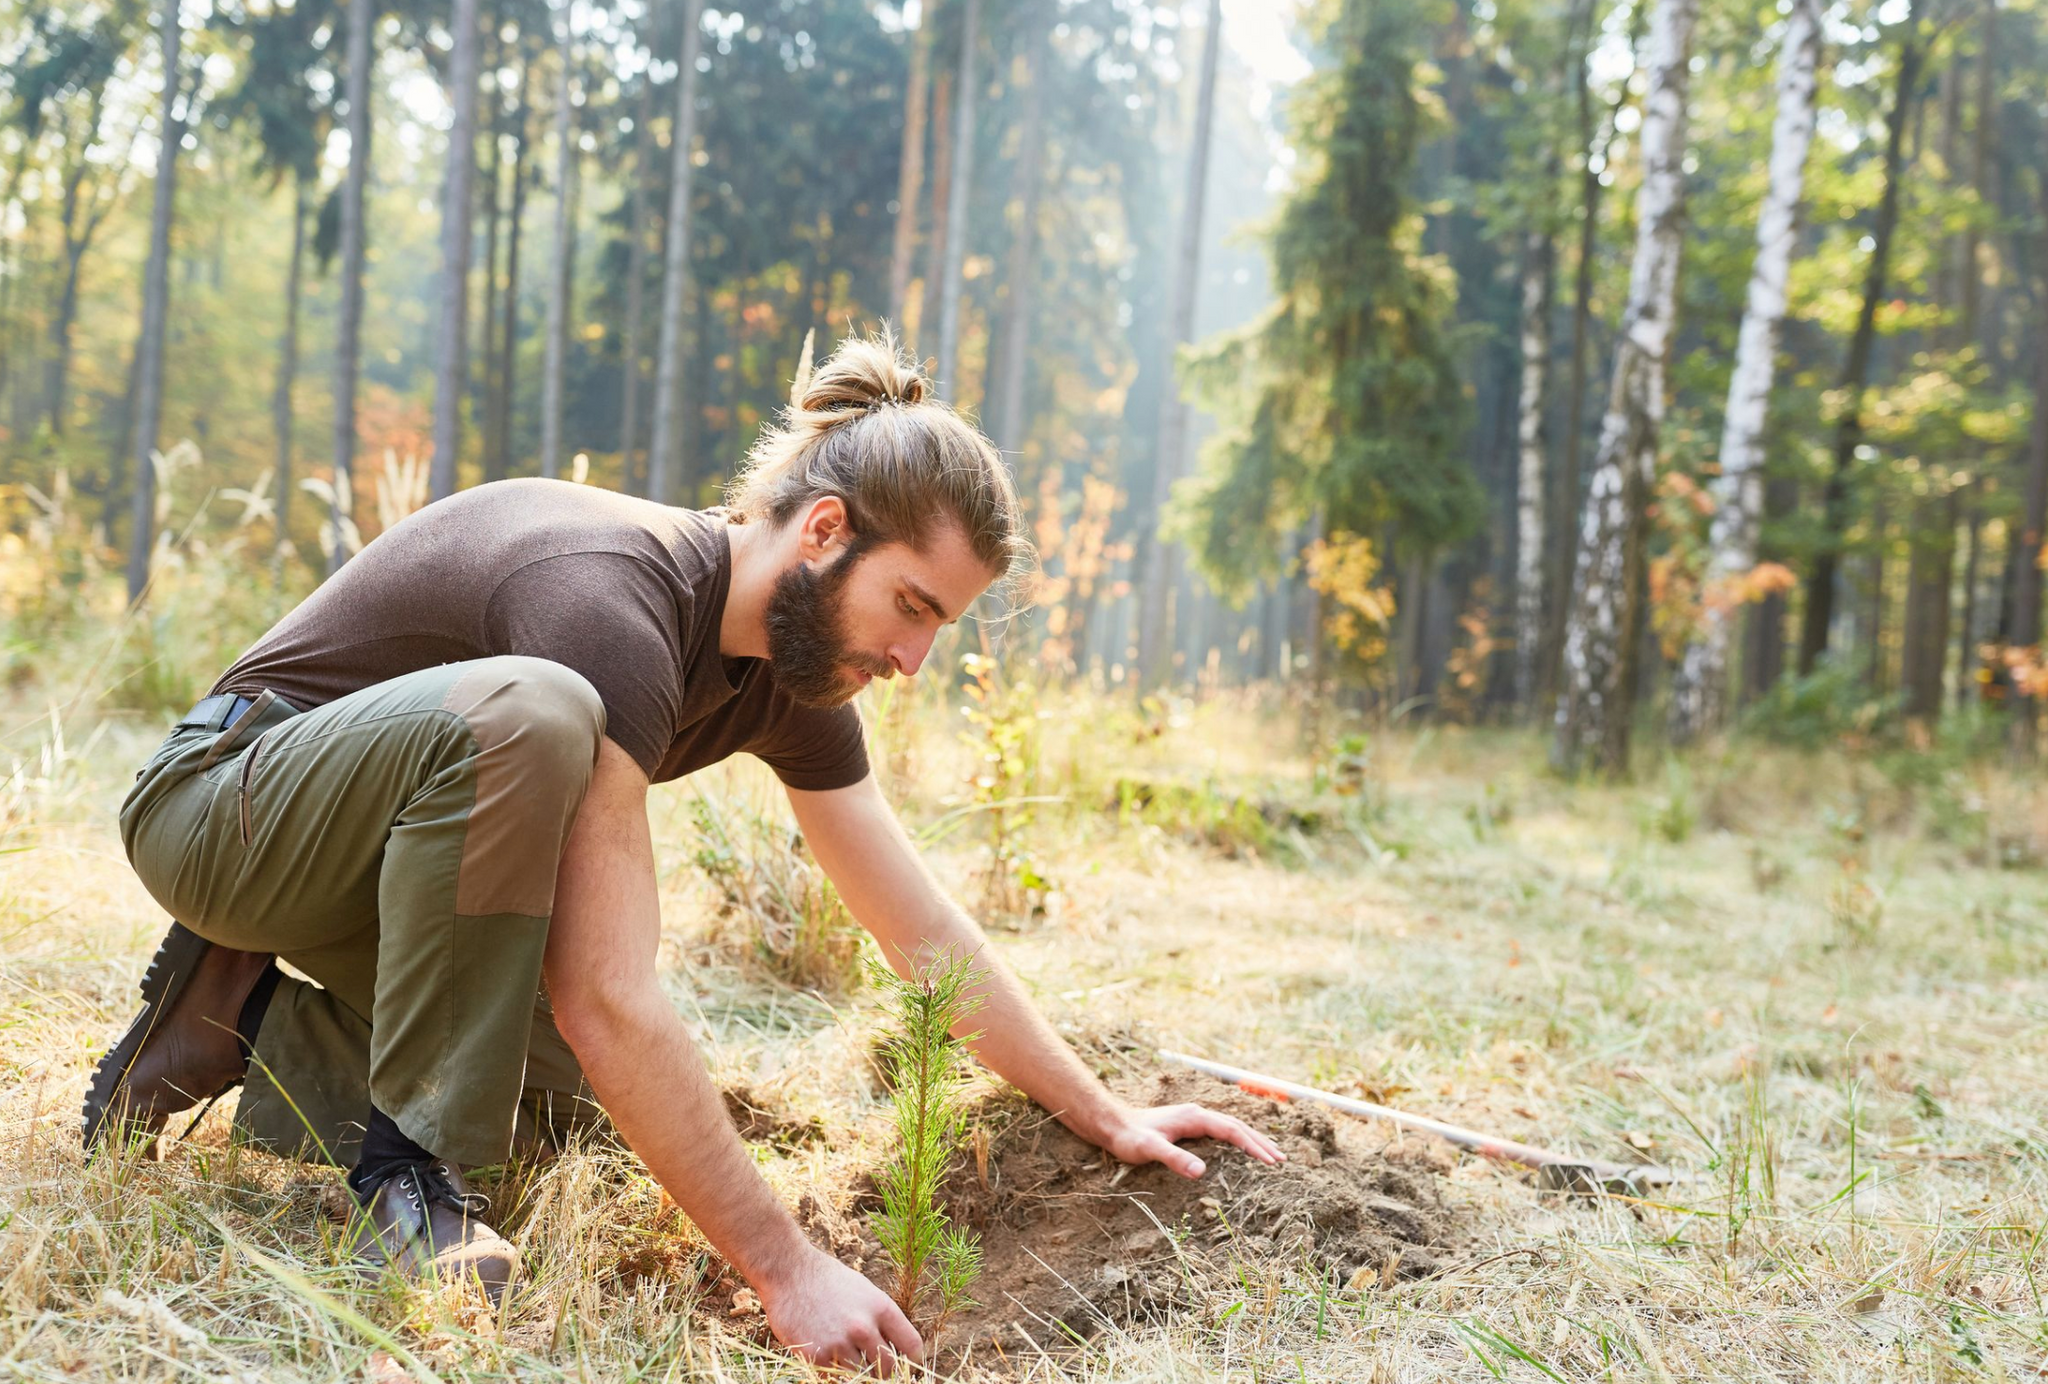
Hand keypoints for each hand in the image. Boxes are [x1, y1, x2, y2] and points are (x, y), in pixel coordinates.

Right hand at [755, 1245, 922, 1376]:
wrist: (789, 1272)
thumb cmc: (828, 1280)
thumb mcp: (864, 1292)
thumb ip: (881, 1321)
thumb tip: (896, 1349)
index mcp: (881, 1308)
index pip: (912, 1346)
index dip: (912, 1360)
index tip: (906, 1364)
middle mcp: (863, 1327)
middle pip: (889, 1368)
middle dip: (884, 1370)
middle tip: (872, 1364)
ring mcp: (839, 1344)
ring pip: (861, 1375)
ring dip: (855, 1370)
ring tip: (843, 1353)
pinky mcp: (816, 1356)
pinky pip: (834, 1377)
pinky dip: (832, 1371)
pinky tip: (825, 1352)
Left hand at [1098, 1102, 1287, 1178]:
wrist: (1113, 1124)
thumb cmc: (1130, 1137)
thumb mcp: (1150, 1150)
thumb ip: (1175, 1158)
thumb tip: (1201, 1172)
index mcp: (1196, 1117)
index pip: (1233, 1131)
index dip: (1254, 1147)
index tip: (1272, 1162)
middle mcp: (1199, 1114)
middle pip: (1238, 1127)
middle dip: (1261, 1143)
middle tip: (1282, 1160)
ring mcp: (1195, 1119)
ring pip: (1232, 1127)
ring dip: (1252, 1140)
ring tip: (1271, 1155)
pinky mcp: (1190, 1125)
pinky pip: (1222, 1132)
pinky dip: (1238, 1140)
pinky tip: (1242, 1151)